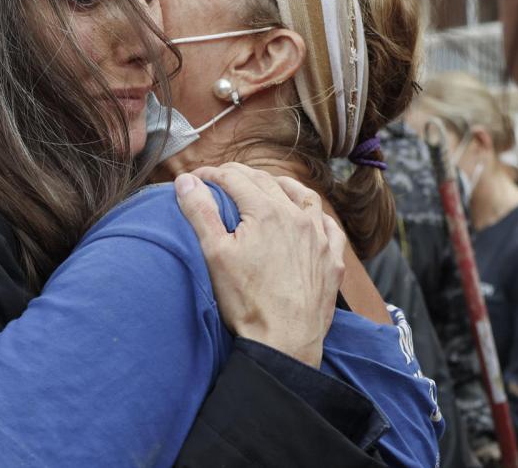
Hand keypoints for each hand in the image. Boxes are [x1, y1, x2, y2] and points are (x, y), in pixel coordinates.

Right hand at [173, 163, 345, 367]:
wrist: (285, 341)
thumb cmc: (247, 301)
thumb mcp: (214, 254)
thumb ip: (200, 212)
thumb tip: (186, 181)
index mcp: (265, 211)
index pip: (234, 179)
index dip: (211, 175)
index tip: (195, 178)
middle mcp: (296, 217)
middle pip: (265, 182)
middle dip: (239, 175)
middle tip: (220, 180)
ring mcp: (318, 238)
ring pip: (303, 196)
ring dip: (281, 185)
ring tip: (267, 185)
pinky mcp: (331, 260)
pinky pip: (329, 226)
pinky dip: (316, 215)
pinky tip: (310, 218)